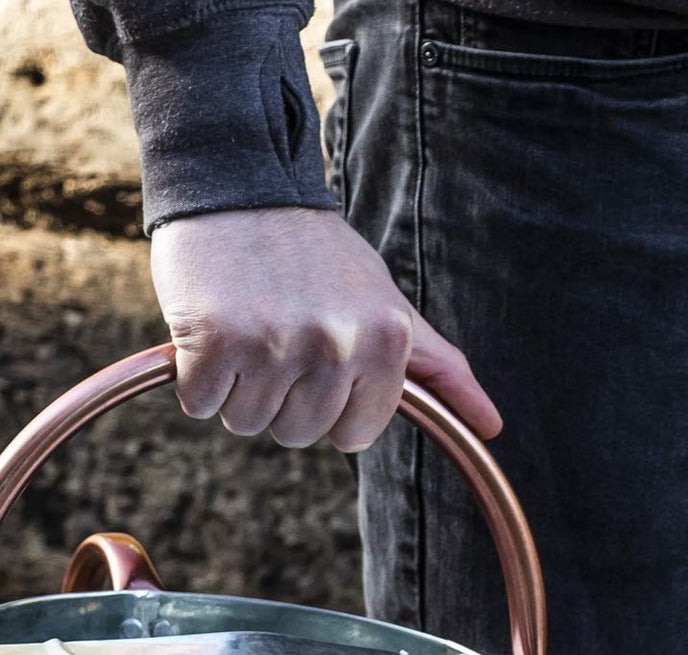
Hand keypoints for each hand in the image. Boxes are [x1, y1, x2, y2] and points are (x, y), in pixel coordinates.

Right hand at [150, 207, 502, 450]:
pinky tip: (210, 325)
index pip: (354, 436)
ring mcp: (274, 344)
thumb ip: (440, 369)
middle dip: (281, 396)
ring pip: (247, 424)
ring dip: (238, 386)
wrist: (237, 185)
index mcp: (386, 340)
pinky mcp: (214, 340)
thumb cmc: (317, 257)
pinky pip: (199, 405)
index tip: (319, 354)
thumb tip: (492, 427)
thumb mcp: (391, 306)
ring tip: (246, 324)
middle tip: (276, 332)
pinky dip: (195, 376)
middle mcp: (336, 345)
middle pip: (298, 435)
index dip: (330, 405)